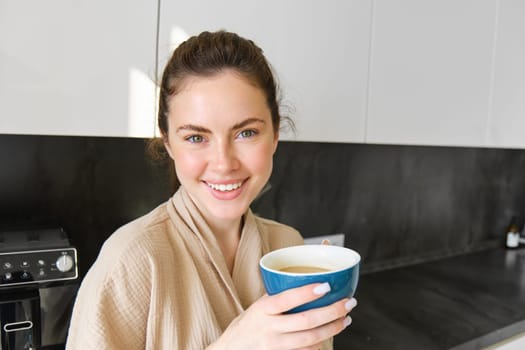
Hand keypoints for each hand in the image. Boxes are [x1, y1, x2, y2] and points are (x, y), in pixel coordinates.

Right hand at [208, 282, 356, 349]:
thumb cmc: (246, 326)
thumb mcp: (257, 307)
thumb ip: (277, 297)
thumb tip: (303, 277)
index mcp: (263, 309)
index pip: (287, 298)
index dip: (307, 293)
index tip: (326, 286)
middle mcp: (269, 328)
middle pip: (306, 321)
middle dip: (331, 312)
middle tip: (348, 303)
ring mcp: (275, 346)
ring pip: (310, 339)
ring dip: (332, 329)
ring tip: (346, 319)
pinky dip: (320, 344)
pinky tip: (329, 335)